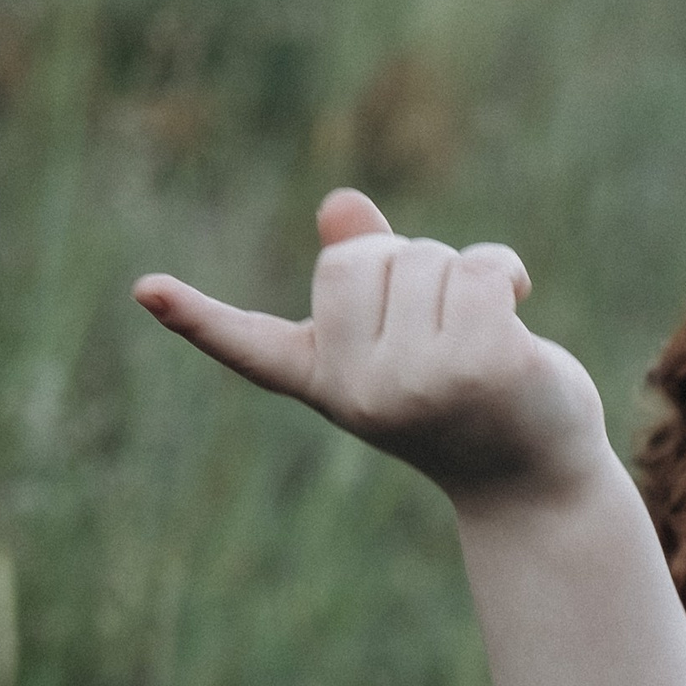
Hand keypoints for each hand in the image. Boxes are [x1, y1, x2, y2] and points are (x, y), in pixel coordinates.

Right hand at [134, 189, 609, 505]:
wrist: (539, 481)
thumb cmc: (475, 402)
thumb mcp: (411, 337)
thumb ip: (374, 272)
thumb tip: (340, 204)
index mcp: (326, 383)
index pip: (250, 346)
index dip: (198, 318)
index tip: (146, 291)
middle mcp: (360, 391)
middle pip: (357, 258)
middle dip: (409, 264)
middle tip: (447, 321)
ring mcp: (417, 384)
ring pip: (423, 258)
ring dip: (466, 273)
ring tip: (488, 330)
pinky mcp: (480, 368)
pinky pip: (477, 269)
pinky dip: (505, 272)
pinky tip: (520, 308)